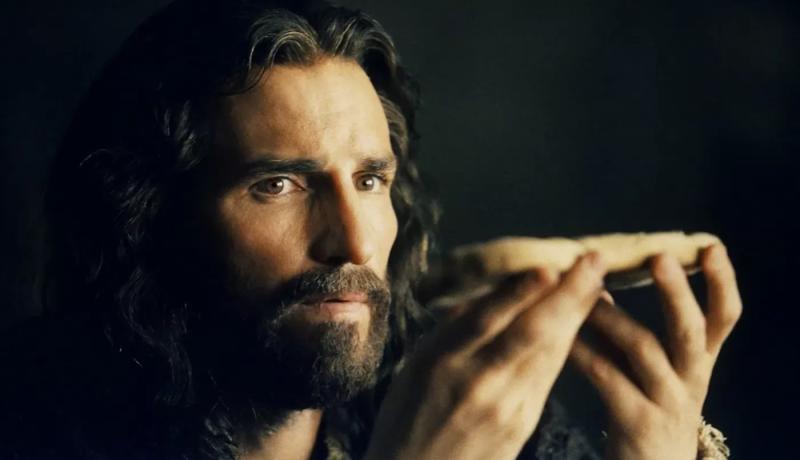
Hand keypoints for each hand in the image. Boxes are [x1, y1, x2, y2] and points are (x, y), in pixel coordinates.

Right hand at [365, 254, 607, 459]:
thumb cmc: (407, 418)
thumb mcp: (415, 366)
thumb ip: (452, 330)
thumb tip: (483, 291)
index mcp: (441, 360)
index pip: (488, 317)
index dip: (523, 291)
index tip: (550, 264)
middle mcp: (476, 381)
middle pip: (530, 332)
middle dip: (568, 294)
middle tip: (594, 261)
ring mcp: (504, 405)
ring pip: (548, 352)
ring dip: (577, 316)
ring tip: (598, 286)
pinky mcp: (522, 422)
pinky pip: (547, 375)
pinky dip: (565, 345)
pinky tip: (578, 325)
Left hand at [569, 244, 741, 459]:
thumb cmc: (648, 405)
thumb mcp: (654, 368)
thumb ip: (633, 329)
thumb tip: (598, 282)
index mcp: (700, 360)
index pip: (724, 316)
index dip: (722, 281)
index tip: (711, 245)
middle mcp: (691, 377)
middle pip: (692, 330)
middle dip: (676, 292)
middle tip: (657, 256)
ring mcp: (667, 401)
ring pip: (645, 350)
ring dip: (614, 316)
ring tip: (587, 291)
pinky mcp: (637, 421)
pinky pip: (608, 377)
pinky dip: (584, 351)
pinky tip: (563, 335)